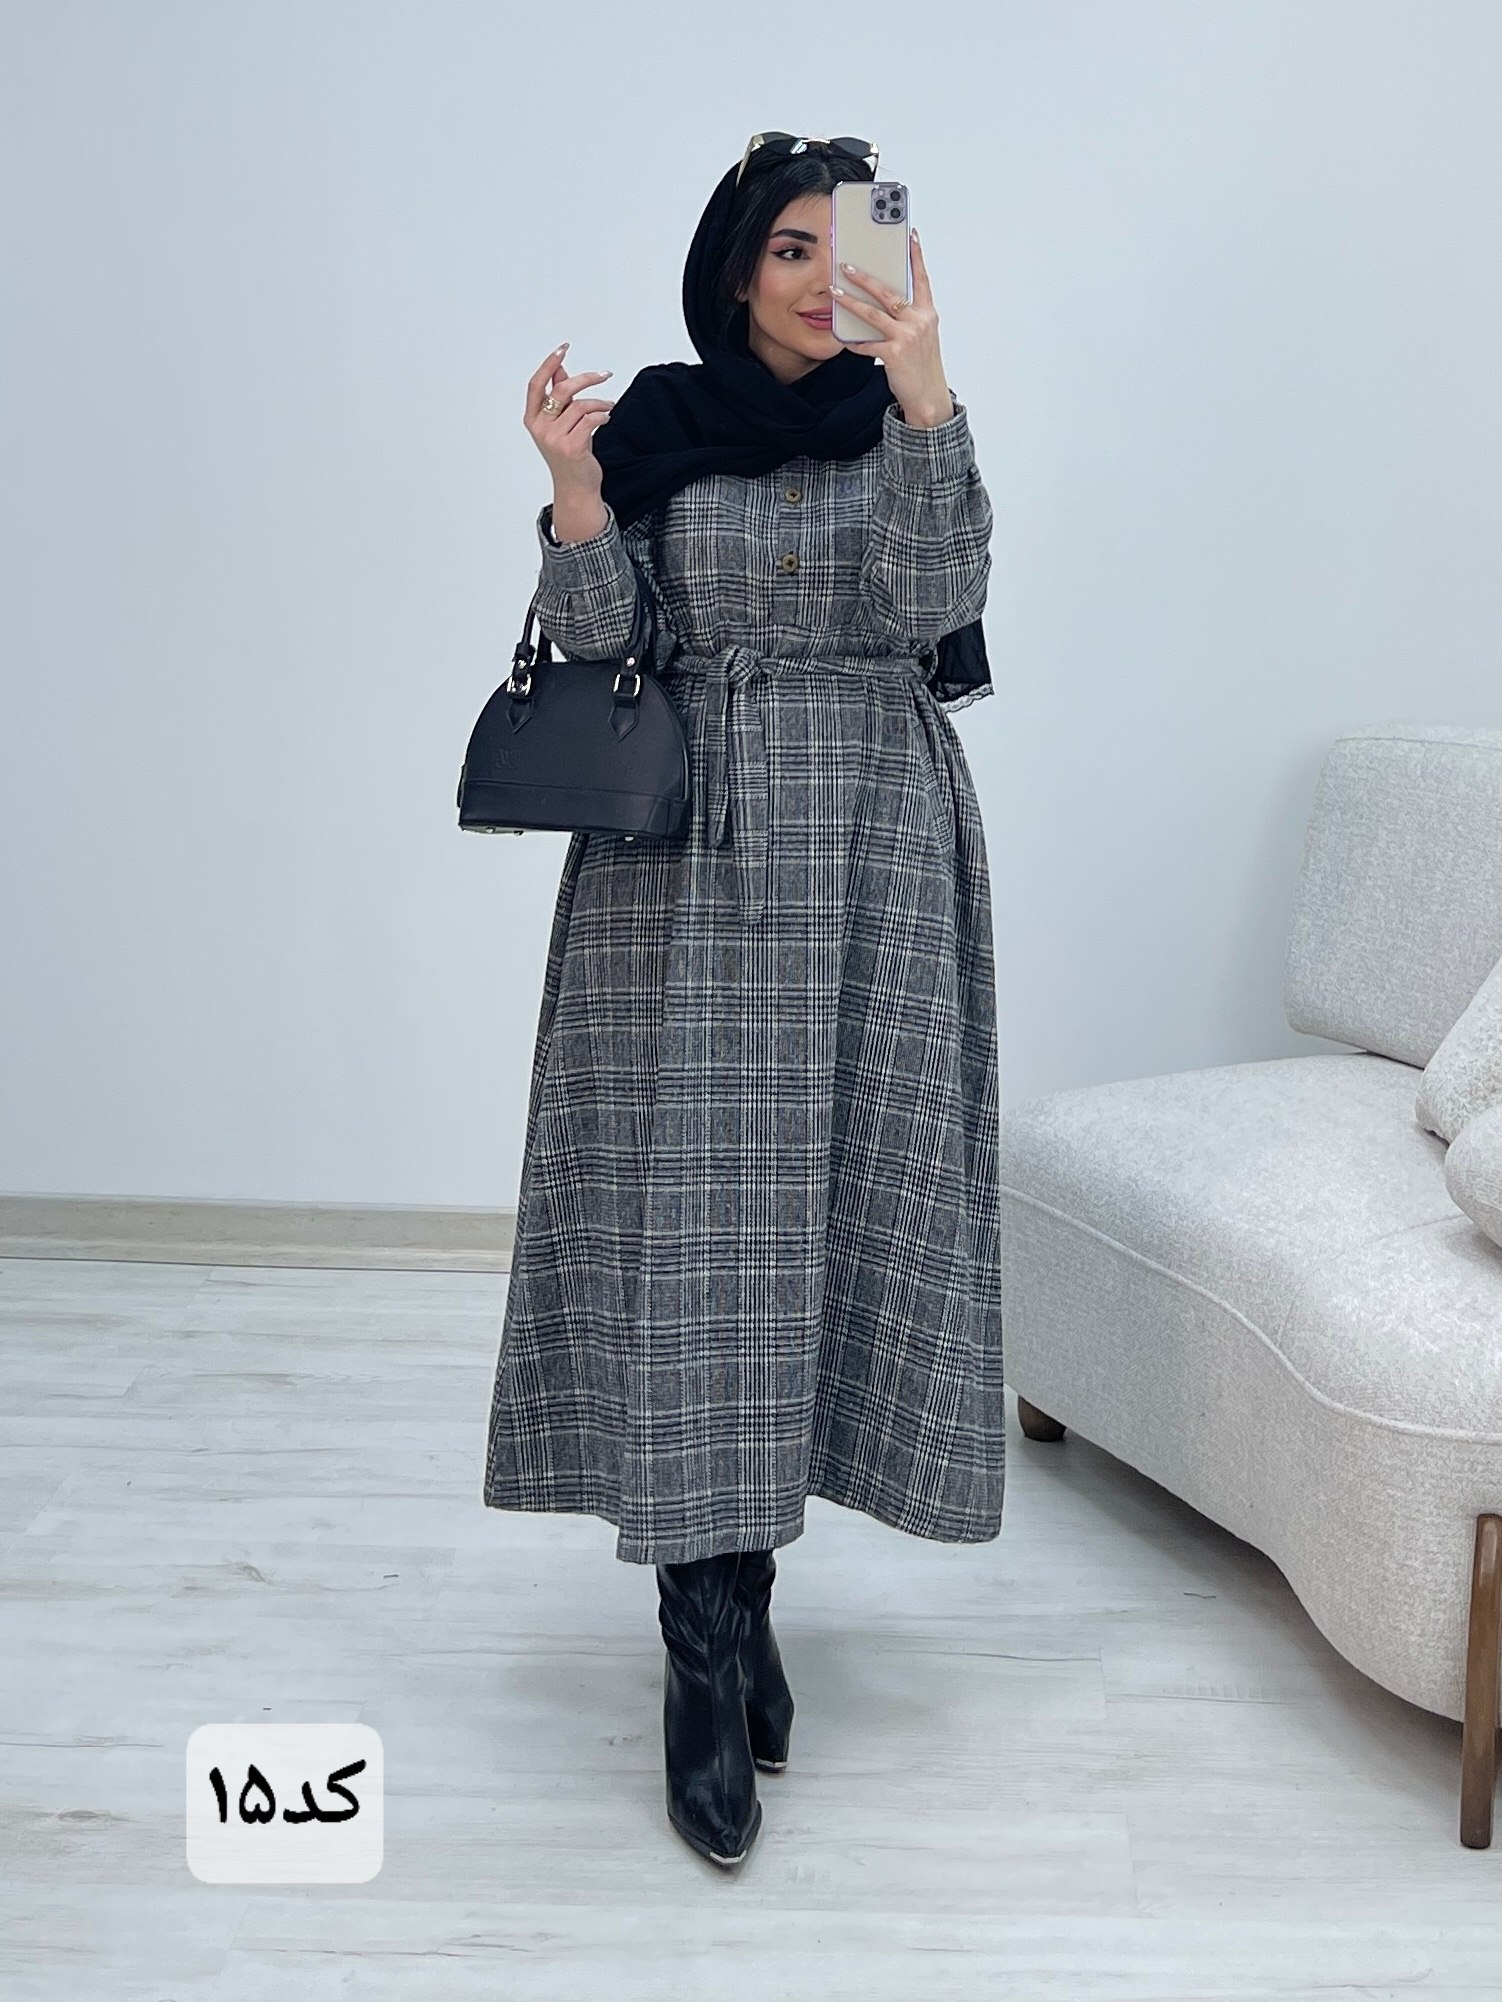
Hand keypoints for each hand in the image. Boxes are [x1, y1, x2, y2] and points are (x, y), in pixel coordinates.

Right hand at [524, 343, 615, 489]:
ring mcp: (554, 439)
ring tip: (609, 406)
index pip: (536, 384)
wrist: (576, 487)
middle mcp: (540, 428)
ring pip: (581, 405)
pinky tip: (607, 417)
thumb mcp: (562, 423)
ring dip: (600, 402)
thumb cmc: (570, 455)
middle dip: (587, 378)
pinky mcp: (571, 448)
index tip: (563, 349)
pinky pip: (591, 419)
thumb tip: (559, 370)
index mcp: (533, 418)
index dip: (549, 364)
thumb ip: (559, 398)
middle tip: (604, 374)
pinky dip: (602, 415)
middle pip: (562, 389)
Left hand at [829, 229, 952, 427]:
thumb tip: (881, 304)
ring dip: (851, 302)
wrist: (929, 399)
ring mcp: (907, 337)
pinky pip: (867, 344)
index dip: (916, 256)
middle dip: (865, 277)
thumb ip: (906, 318)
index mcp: (927, 314)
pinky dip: (853, 342)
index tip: (911, 235)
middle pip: (888, 292)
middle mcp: (919, 321)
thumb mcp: (921, 338)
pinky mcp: (894, 354)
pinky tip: (841, 338)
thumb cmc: (922, 368)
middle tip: (846, 265)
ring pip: (873, 314)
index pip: (921, 278)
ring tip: (835, 292)